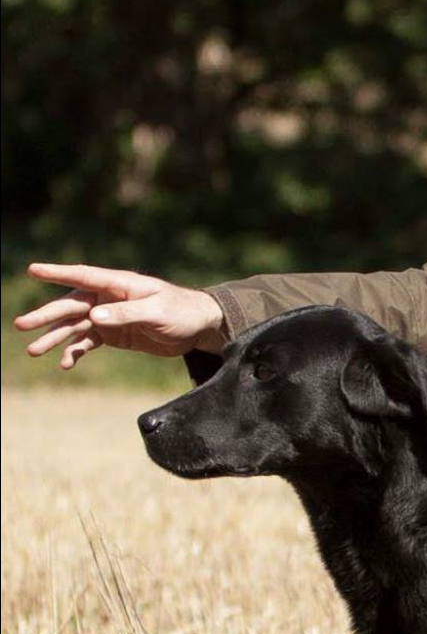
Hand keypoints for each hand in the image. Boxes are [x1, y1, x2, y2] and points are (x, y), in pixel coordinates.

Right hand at [16, 263, 227, 369]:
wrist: (198, 328)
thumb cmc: (181, 311)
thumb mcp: (157, 312)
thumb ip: (126, 313)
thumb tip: (94, 316)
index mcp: (118, 284)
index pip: (83, 276)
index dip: (58, 273)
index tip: (33, 269)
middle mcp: (108, 298)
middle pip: (71, 306)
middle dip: (46, 316)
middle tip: (20, 325)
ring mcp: (108, 316)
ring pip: (75, 326)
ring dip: (55, 338)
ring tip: (33, 350)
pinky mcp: (113, 334)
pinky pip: (88, 342)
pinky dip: (75, 352)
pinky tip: (65, 364)